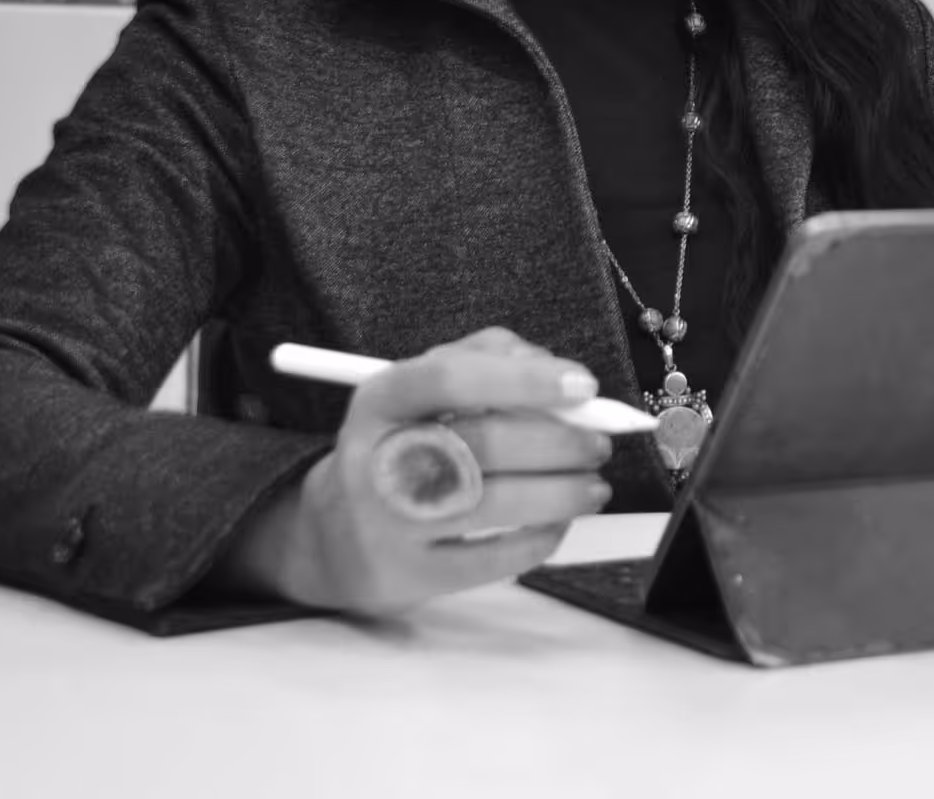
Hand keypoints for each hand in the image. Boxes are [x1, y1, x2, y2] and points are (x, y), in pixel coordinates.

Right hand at [229, 328, 613, 615]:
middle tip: (598, 444)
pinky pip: (492, 560)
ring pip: (496, 503)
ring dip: (563, 492)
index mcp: (380, 400)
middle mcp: (378, 460)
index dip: (524, 379)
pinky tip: (556, 524)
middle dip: (560, 442)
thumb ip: (488, 359)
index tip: (583, 383)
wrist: (335, 532)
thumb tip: (558, 373)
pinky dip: (539, 539)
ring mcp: (391, 523)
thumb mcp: (421, 387)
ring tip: (592, 487)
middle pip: (484, 443)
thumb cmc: (400, 444)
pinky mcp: (411, 574)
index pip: (450, 378)